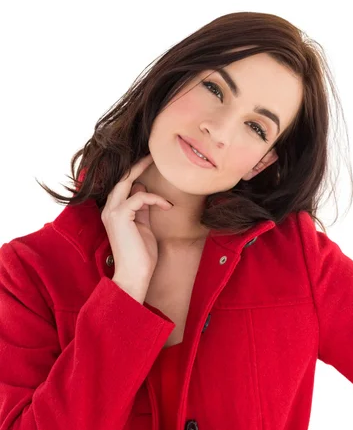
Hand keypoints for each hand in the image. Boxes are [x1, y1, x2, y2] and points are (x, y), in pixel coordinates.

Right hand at [101, 153, 172, 285]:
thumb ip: (142, 210)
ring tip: (157, 163)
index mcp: (113, 212)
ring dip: (142, 170)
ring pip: (125, 181)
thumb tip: (145, 192)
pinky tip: (167, 206)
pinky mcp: (120, 216)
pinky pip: (139, 197)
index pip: (122, 185)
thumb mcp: (143, 227)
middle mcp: (108, 209)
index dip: (136, 173)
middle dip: (137, 164)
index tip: (150, 162)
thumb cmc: (141, 256)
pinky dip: (155, 199)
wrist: (135, 276)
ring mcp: (112, 212)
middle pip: (121, 178)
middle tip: (153, 154)